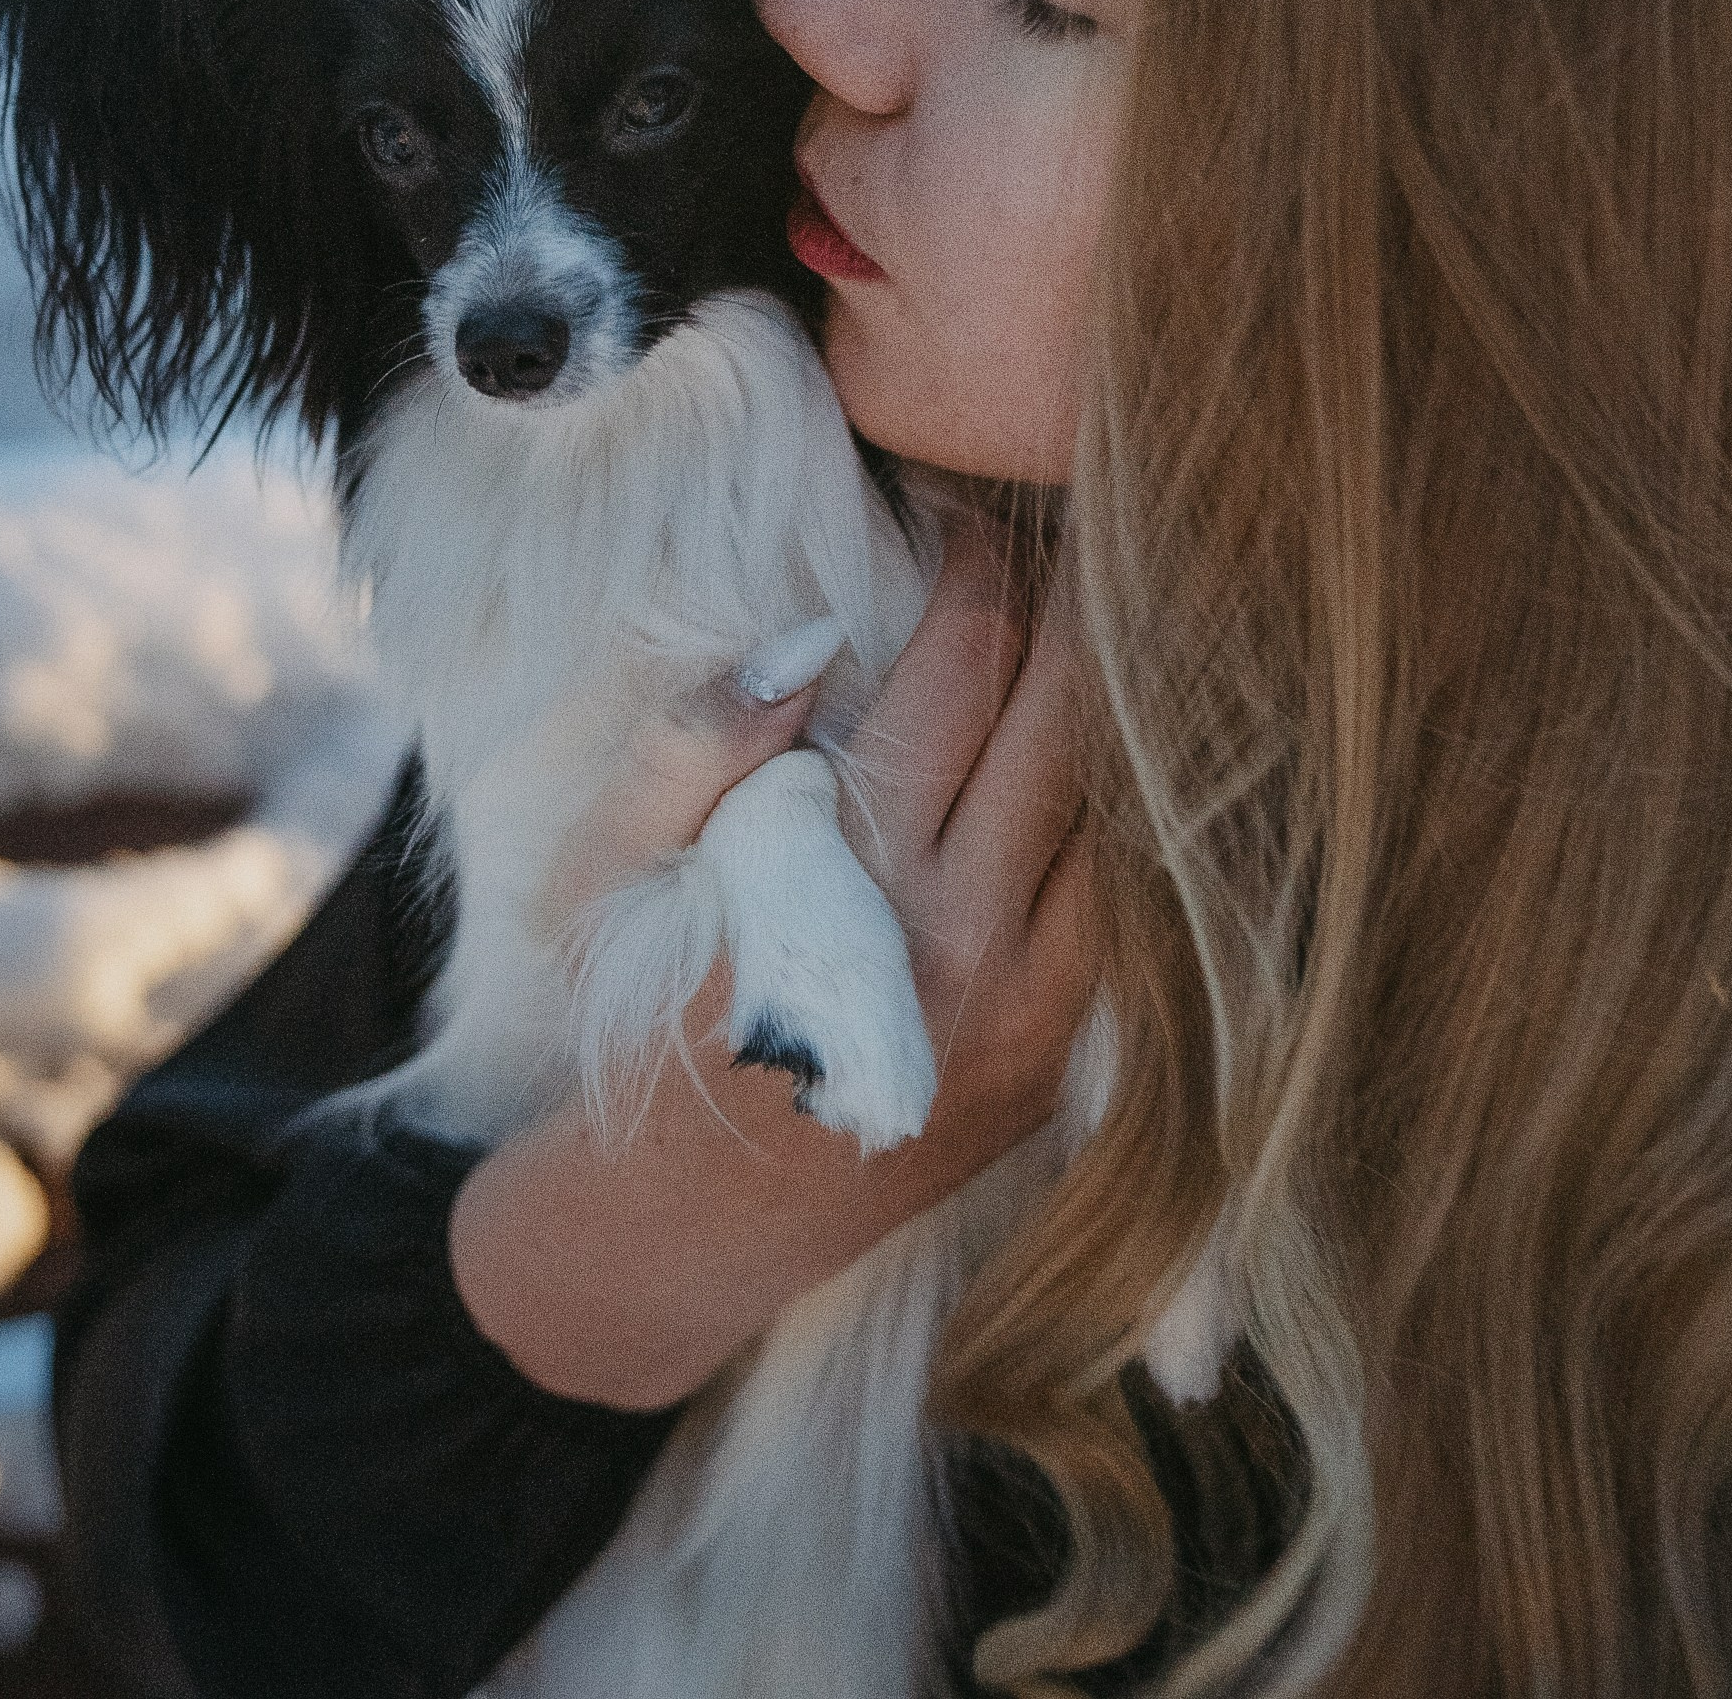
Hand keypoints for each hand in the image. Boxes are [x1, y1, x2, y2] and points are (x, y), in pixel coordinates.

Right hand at [450, 502, 1099, 1407]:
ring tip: (1114, 611)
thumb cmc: (630, 1014)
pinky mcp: (1062, 1062)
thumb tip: (807, 639)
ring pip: (1124, 812)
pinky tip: (1111, 746)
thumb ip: (696, 744)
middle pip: (1076, 721)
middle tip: (1076, 521)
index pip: (965, 669)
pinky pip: (1126, 904)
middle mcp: (971, 944)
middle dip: (1082, 604)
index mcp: (857, 879)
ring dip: (1122, 705)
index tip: (977, 503)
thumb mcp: (604, 870)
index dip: (982, 562)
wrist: (681, 1227)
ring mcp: (1035, 1013)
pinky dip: (1121, 814)